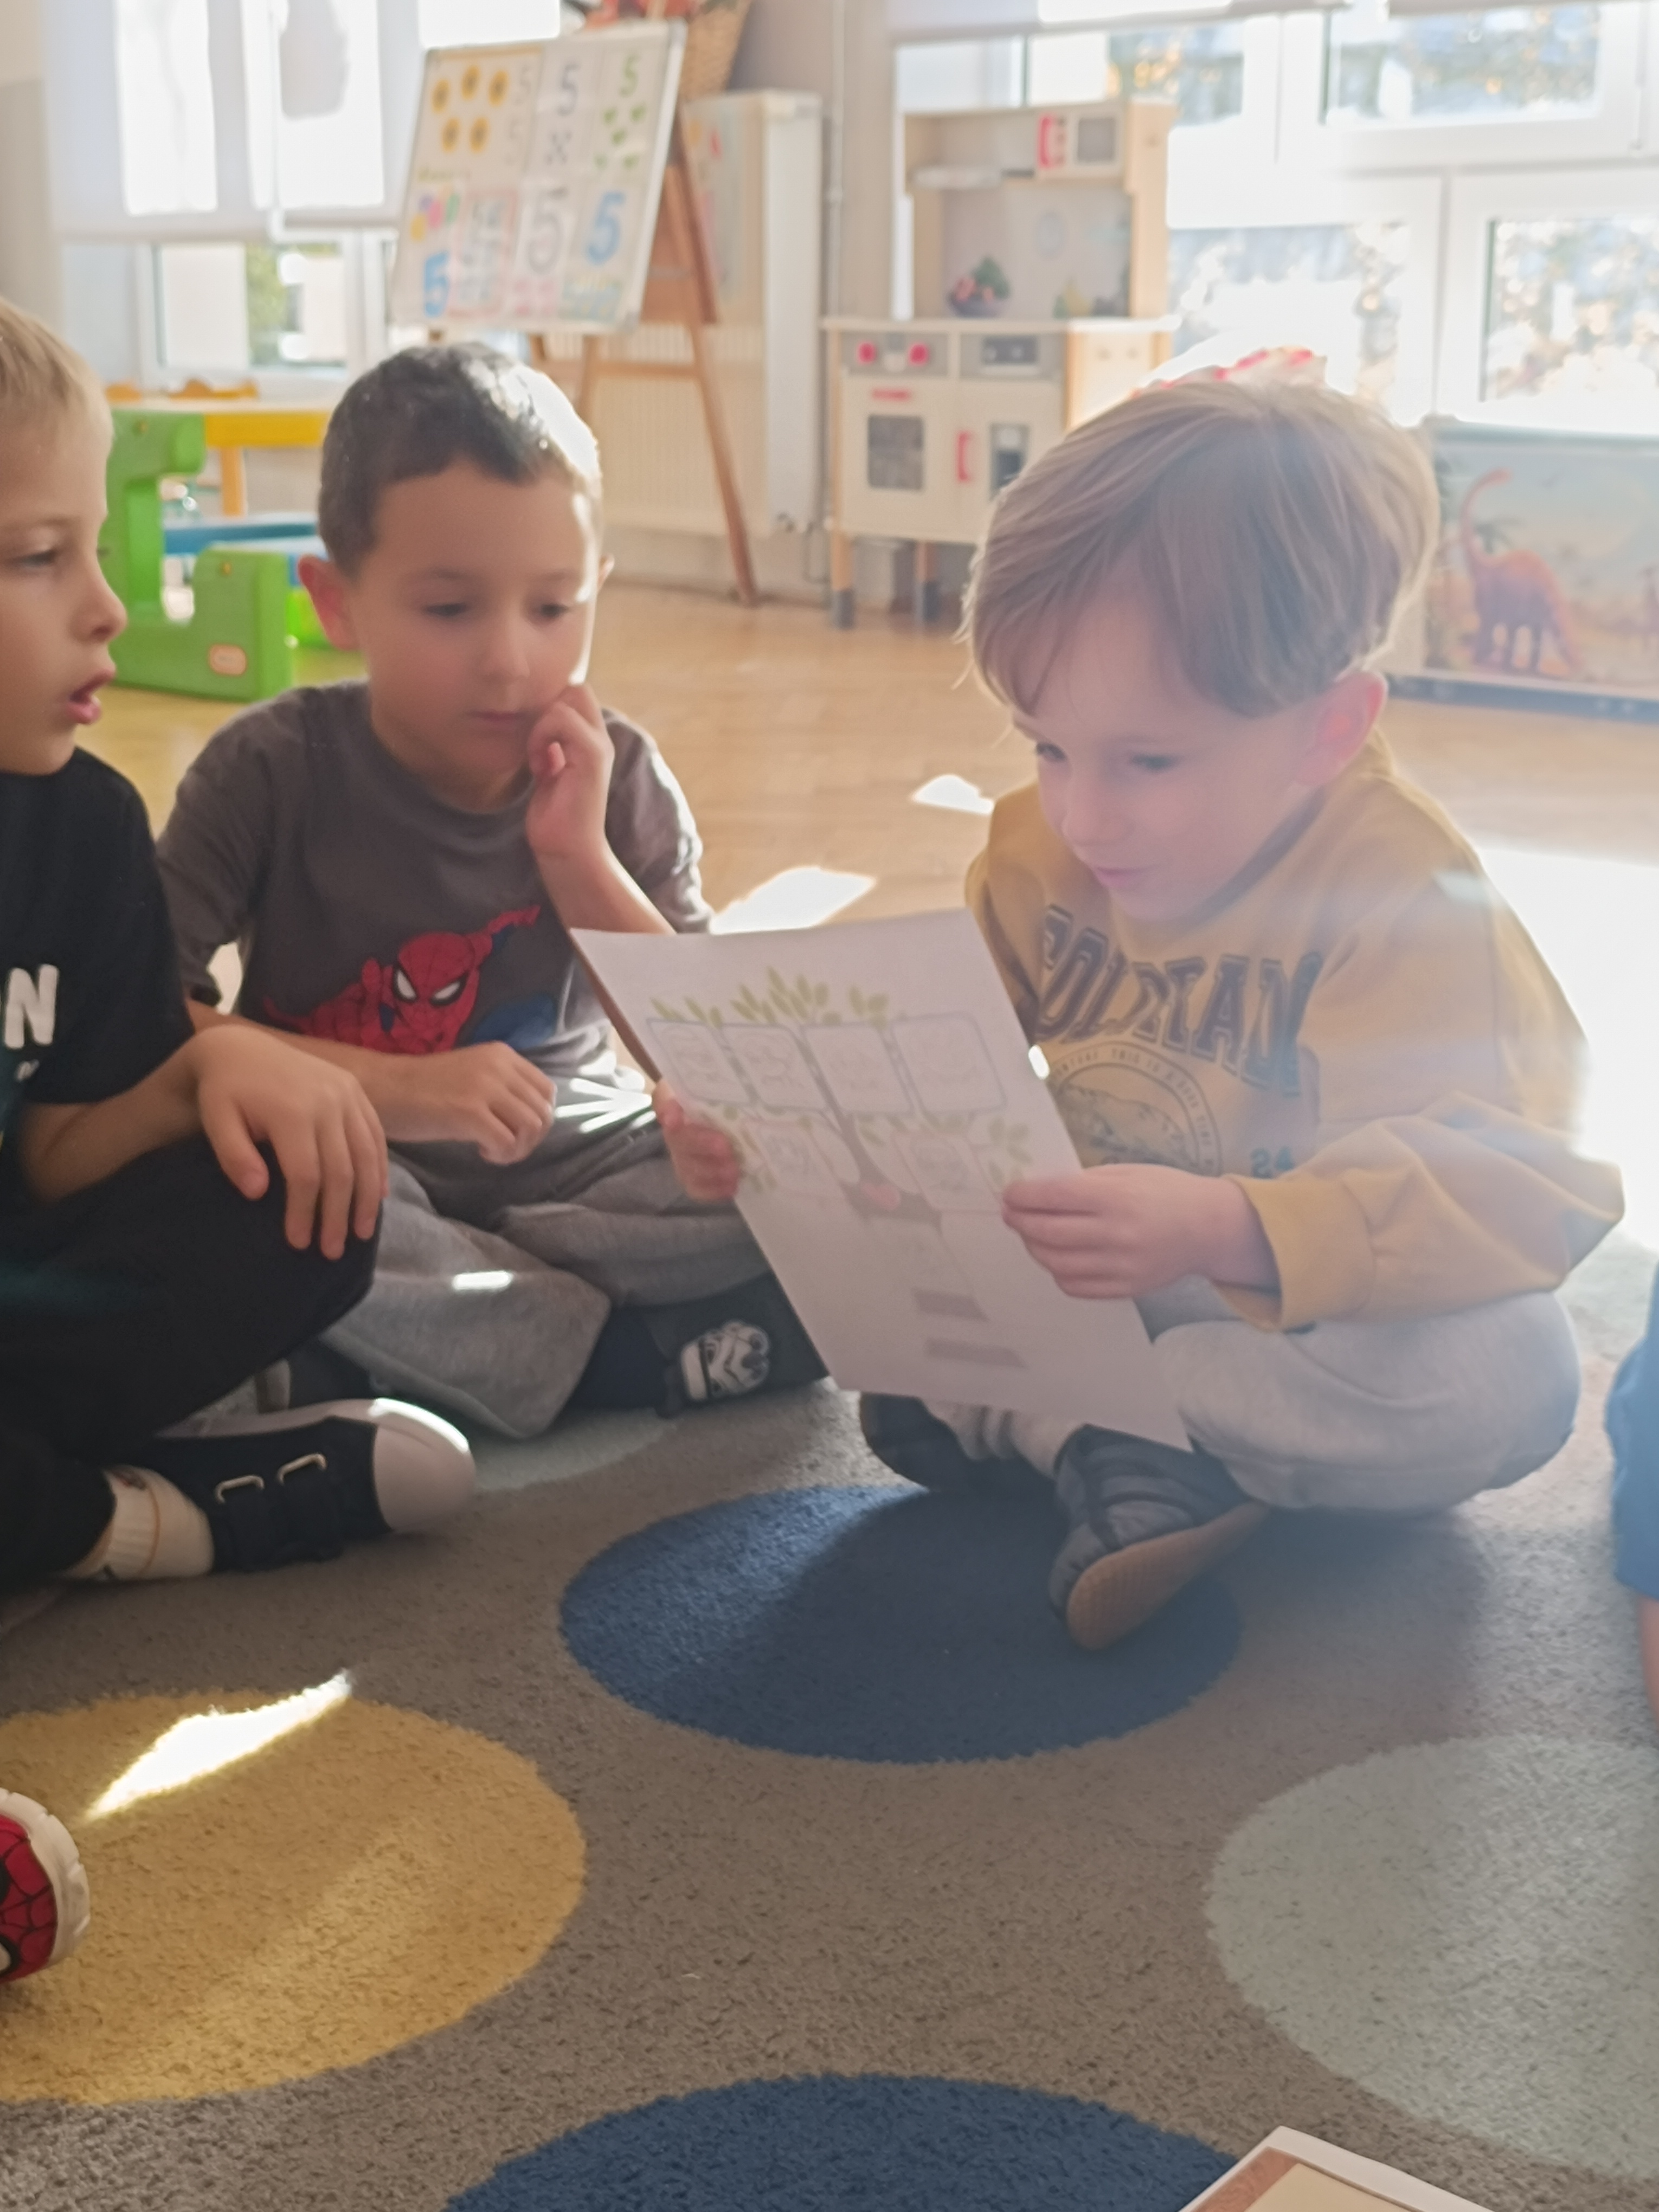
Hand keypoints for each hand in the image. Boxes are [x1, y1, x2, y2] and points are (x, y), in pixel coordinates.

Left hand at [189, 1025, 386, 1257]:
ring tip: (361, 1232)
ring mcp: (347, 1094)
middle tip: (332, 1251)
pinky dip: (380, 1168)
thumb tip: (258, 1193)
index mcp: (292, 1110)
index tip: (299, 1242)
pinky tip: (378, 1196)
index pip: (306, 1174)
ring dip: (367, 1199)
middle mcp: (328, 1101)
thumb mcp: (216, 1120)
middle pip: (342, 1170)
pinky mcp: (356, 1090)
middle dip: (338, 1216)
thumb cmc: (224, 1091)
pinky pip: (376, 1135)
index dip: (305, 1212)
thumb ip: (234, 1156)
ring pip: (367, 1155)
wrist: (241, 1047)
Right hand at [381, 1044, 554, 1163]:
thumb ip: (503, 1089)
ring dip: (517, 1148)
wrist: (385, 1089)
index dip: (537, 1118)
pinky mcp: (469, 1111)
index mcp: (502, 1055)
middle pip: (543, 1112)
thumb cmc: (425, 1090)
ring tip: (492, 1150)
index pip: (547, 1091)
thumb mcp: (473, 1076)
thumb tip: (534, 1121)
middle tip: (504, 1147)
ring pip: (532, 1127)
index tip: (512, 1129)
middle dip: (530, 1139)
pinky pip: (507, 1142)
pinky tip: (481, 1152)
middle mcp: (499, 1066)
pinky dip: (500, 1154)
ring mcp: (484, 1087)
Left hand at [525, 682, 613, 872]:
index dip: (549, 707)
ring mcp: (599, 746)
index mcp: (590, 743)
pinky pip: (561, 719)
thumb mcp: (549, 773)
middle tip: (536, 744)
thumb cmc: (555, 819)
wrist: (568, 852)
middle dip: (546, 708)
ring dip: (541, 724)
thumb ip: (549, 748)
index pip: (574, 696)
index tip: (535, 743)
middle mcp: (600, 740)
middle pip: (576, 689)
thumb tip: (534, 728)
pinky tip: (539, 766)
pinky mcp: (591, 755)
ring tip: (538, 758)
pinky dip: (541, 737)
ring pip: (567, 698)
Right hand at [654, 1081, 740, 1201]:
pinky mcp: (692, 1174)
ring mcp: (681, 1152)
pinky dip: (712, 1189)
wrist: (739, 1123)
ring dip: (709, 1170)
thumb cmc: (735, 1097)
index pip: (663, 1097)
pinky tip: (731, 1187)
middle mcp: (674, 1125)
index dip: (667, 1107)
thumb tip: (752, 1067)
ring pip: (685, 1165)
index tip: (675, 1117)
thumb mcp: (734, 1084)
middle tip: (725, 1147)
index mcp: (680, 1096)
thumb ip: (734, 1080)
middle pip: (676, 1137)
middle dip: (699, 1144)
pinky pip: (694, 1186)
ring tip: (733, 1171)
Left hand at [1001, 1164, 1277, 1300]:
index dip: (1023, 1196)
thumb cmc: (1165, 1191)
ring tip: (1031, 1234)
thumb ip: (1084, 1183)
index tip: (1009, 1193)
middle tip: (1010, 1213)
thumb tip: (1037, 1191)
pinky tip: (1056, 1258)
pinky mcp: (1125, 1288)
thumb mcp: (1127, 1172)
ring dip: (1034, 1248)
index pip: (1053, 1197)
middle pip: (1048, 1233)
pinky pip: (1076, 1286)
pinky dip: (1057, 1273)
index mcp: (1116, 1197)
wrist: (1208, 1228)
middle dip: (1020, 1222)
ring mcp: (1121, 1266)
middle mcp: (1116, 1234)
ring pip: (1056, 1263)